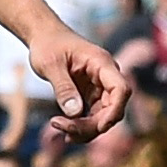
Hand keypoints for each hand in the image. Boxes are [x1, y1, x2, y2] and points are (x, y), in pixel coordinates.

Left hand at [24, 24, 128, 143]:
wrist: (45, 38)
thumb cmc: (48, 45)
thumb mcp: (50, 64)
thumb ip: (63, 87)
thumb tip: (75, 112)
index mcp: (102, 63)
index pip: (121, 89)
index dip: (115, 110)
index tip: (100, 126)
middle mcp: (106, 77)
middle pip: (112, 109)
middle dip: (91, 125)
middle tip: (59, 126)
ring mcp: (100, 88)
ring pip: (103, 117)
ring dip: (84, 129)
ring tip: (57, 126)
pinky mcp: (91, 96)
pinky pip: (92, 117)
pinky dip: (80, 126)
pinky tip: (63, 128)